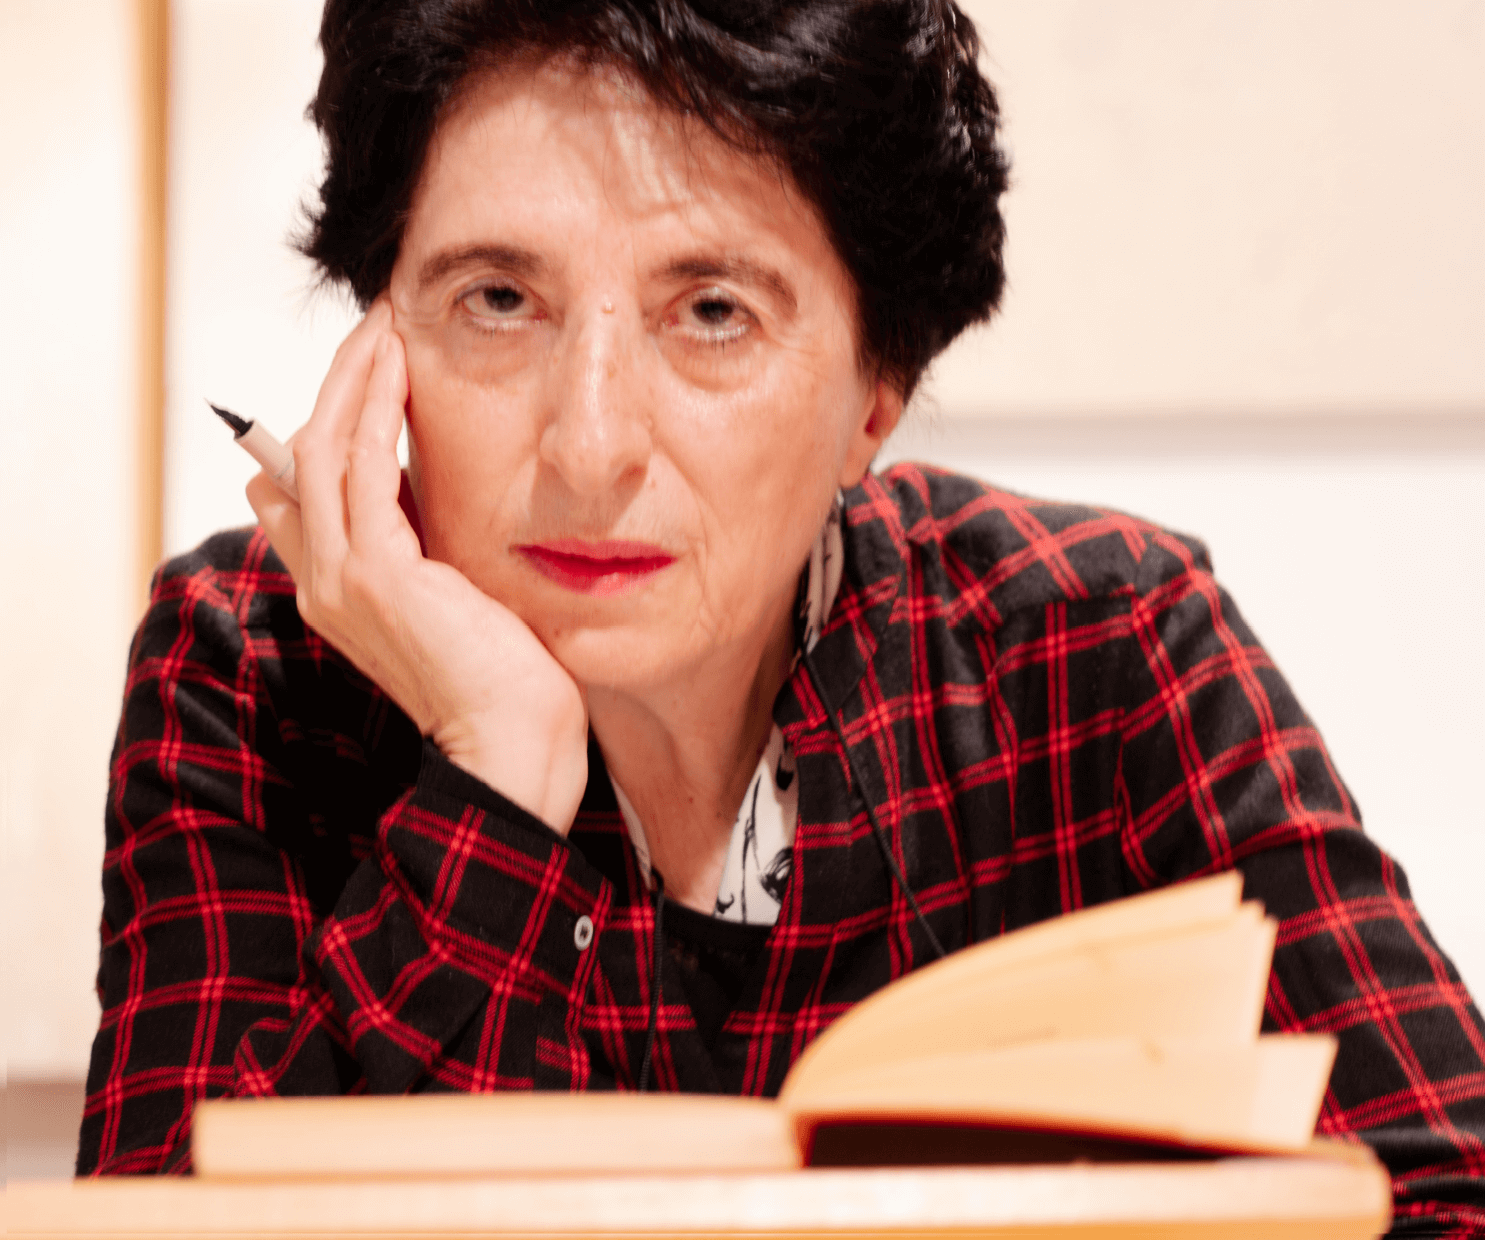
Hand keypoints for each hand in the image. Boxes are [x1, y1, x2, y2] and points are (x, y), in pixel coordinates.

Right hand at [247, 300, 588, 832]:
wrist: (516, 742)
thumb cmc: (504, 677)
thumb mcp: (457, 597)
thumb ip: (430, 549)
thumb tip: (433, 494)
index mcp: (337, 590)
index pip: (300, 487)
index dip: (326, 420)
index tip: (371, 368)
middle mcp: (323, 582)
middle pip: (300, 455)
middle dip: (337, 383)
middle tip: (375, 326)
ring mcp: (341, 579)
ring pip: (322, 449)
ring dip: (352, 378)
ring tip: (384, 325)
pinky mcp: (377, 574)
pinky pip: (360, 467)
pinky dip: (375, 409)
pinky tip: (400, 369)